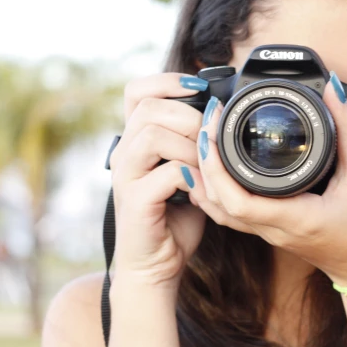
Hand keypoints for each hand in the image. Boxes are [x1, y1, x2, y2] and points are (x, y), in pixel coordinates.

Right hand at [109, 73, 231, 296]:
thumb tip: (221, 115)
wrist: (156, 264)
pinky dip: (190, 177)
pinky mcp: (133, 202)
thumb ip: (197, 145)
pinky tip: (200, 189)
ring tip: (205, 164)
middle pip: (148, 107)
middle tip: (210, 136)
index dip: (167, 81)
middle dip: (188, 115)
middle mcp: (124, 154)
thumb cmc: (175, 218)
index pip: (137, 91)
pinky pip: (164, 173)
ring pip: (152, 134)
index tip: (200, 87)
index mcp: (136, 141)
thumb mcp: (190, 172)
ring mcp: (125, 177)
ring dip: (189, 145)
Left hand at [191, 72, 346, 287]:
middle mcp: (275, 230)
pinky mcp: (272, 232)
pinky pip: (232, 215)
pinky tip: (212, 171)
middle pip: (219, 203)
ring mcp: (270, 234)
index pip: (237, 200)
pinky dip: (215, 193)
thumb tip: (334, 89)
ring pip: (221, 212)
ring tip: (203, 141)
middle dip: (204, 162)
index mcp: (295, 218)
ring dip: (205, 179)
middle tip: (206, 124)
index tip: (213, 130)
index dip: (215, 166)